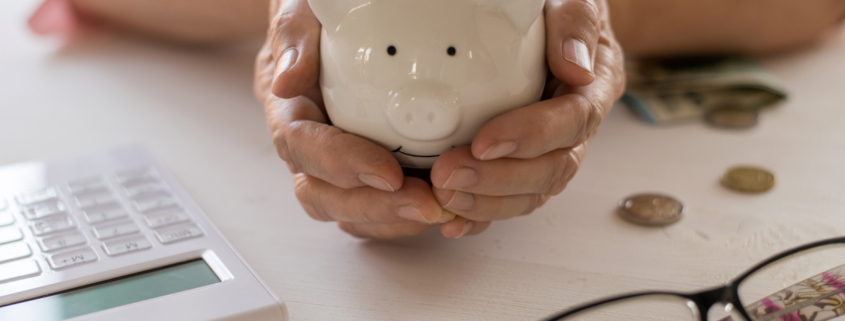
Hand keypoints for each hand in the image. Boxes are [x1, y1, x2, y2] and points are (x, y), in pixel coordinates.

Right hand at [255, 0, 488, 238]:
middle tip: (425, 205)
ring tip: (441, 211)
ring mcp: (334, 167)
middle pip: (322, 194)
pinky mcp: (365, 176)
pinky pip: (377, 211)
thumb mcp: (302, 13)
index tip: (387, 173)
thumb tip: (289, 80)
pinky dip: (407, 218)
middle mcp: (307, 147)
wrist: (334, 29)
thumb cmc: (321, 19)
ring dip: (393, 219)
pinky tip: (446, 211)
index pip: (301, 147)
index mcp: (289, 109)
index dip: (340, 165)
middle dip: (373, 206)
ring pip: (349, 211)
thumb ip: (294, 39)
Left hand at [433, 0, 624, 232]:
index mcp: (592, 88)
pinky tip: (449, 221)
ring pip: (530, 193)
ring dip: (487, 202)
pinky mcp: (520, 165)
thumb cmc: (554, 10)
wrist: (545, 23)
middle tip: (449, 175)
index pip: (574, 120)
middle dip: (501, 180)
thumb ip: (576, 22)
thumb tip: (575, 67)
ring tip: (443, 195)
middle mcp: (574, 129)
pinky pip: (507, 200)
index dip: (533, 135)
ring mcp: (548, 151)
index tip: (486, 141)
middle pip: (552, 170)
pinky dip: (480, 214)